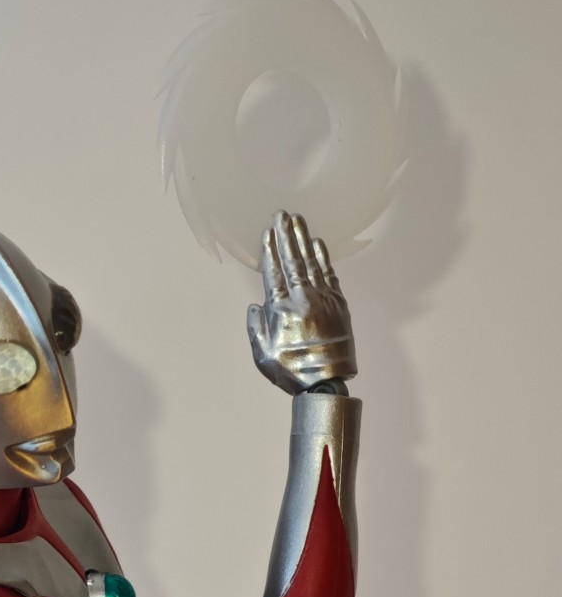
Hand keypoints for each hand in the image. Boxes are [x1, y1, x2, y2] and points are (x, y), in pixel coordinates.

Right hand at [246, 211, 356, 392]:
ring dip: (304, 239)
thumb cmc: (292, 371)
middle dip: (287, 235)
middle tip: (282, 215)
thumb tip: (257, 306)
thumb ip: (256, 328)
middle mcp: (303, 298)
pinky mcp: (339, 304)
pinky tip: (317, 244)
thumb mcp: (263, 355)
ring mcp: (323, 299)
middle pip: (293, 260)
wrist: (327, 381)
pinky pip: (329, 274)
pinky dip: (323, 257)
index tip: (268, 232)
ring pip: (312, 262)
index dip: (270, 250)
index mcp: (282, 310)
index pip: (274, 272)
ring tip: (298, 220)